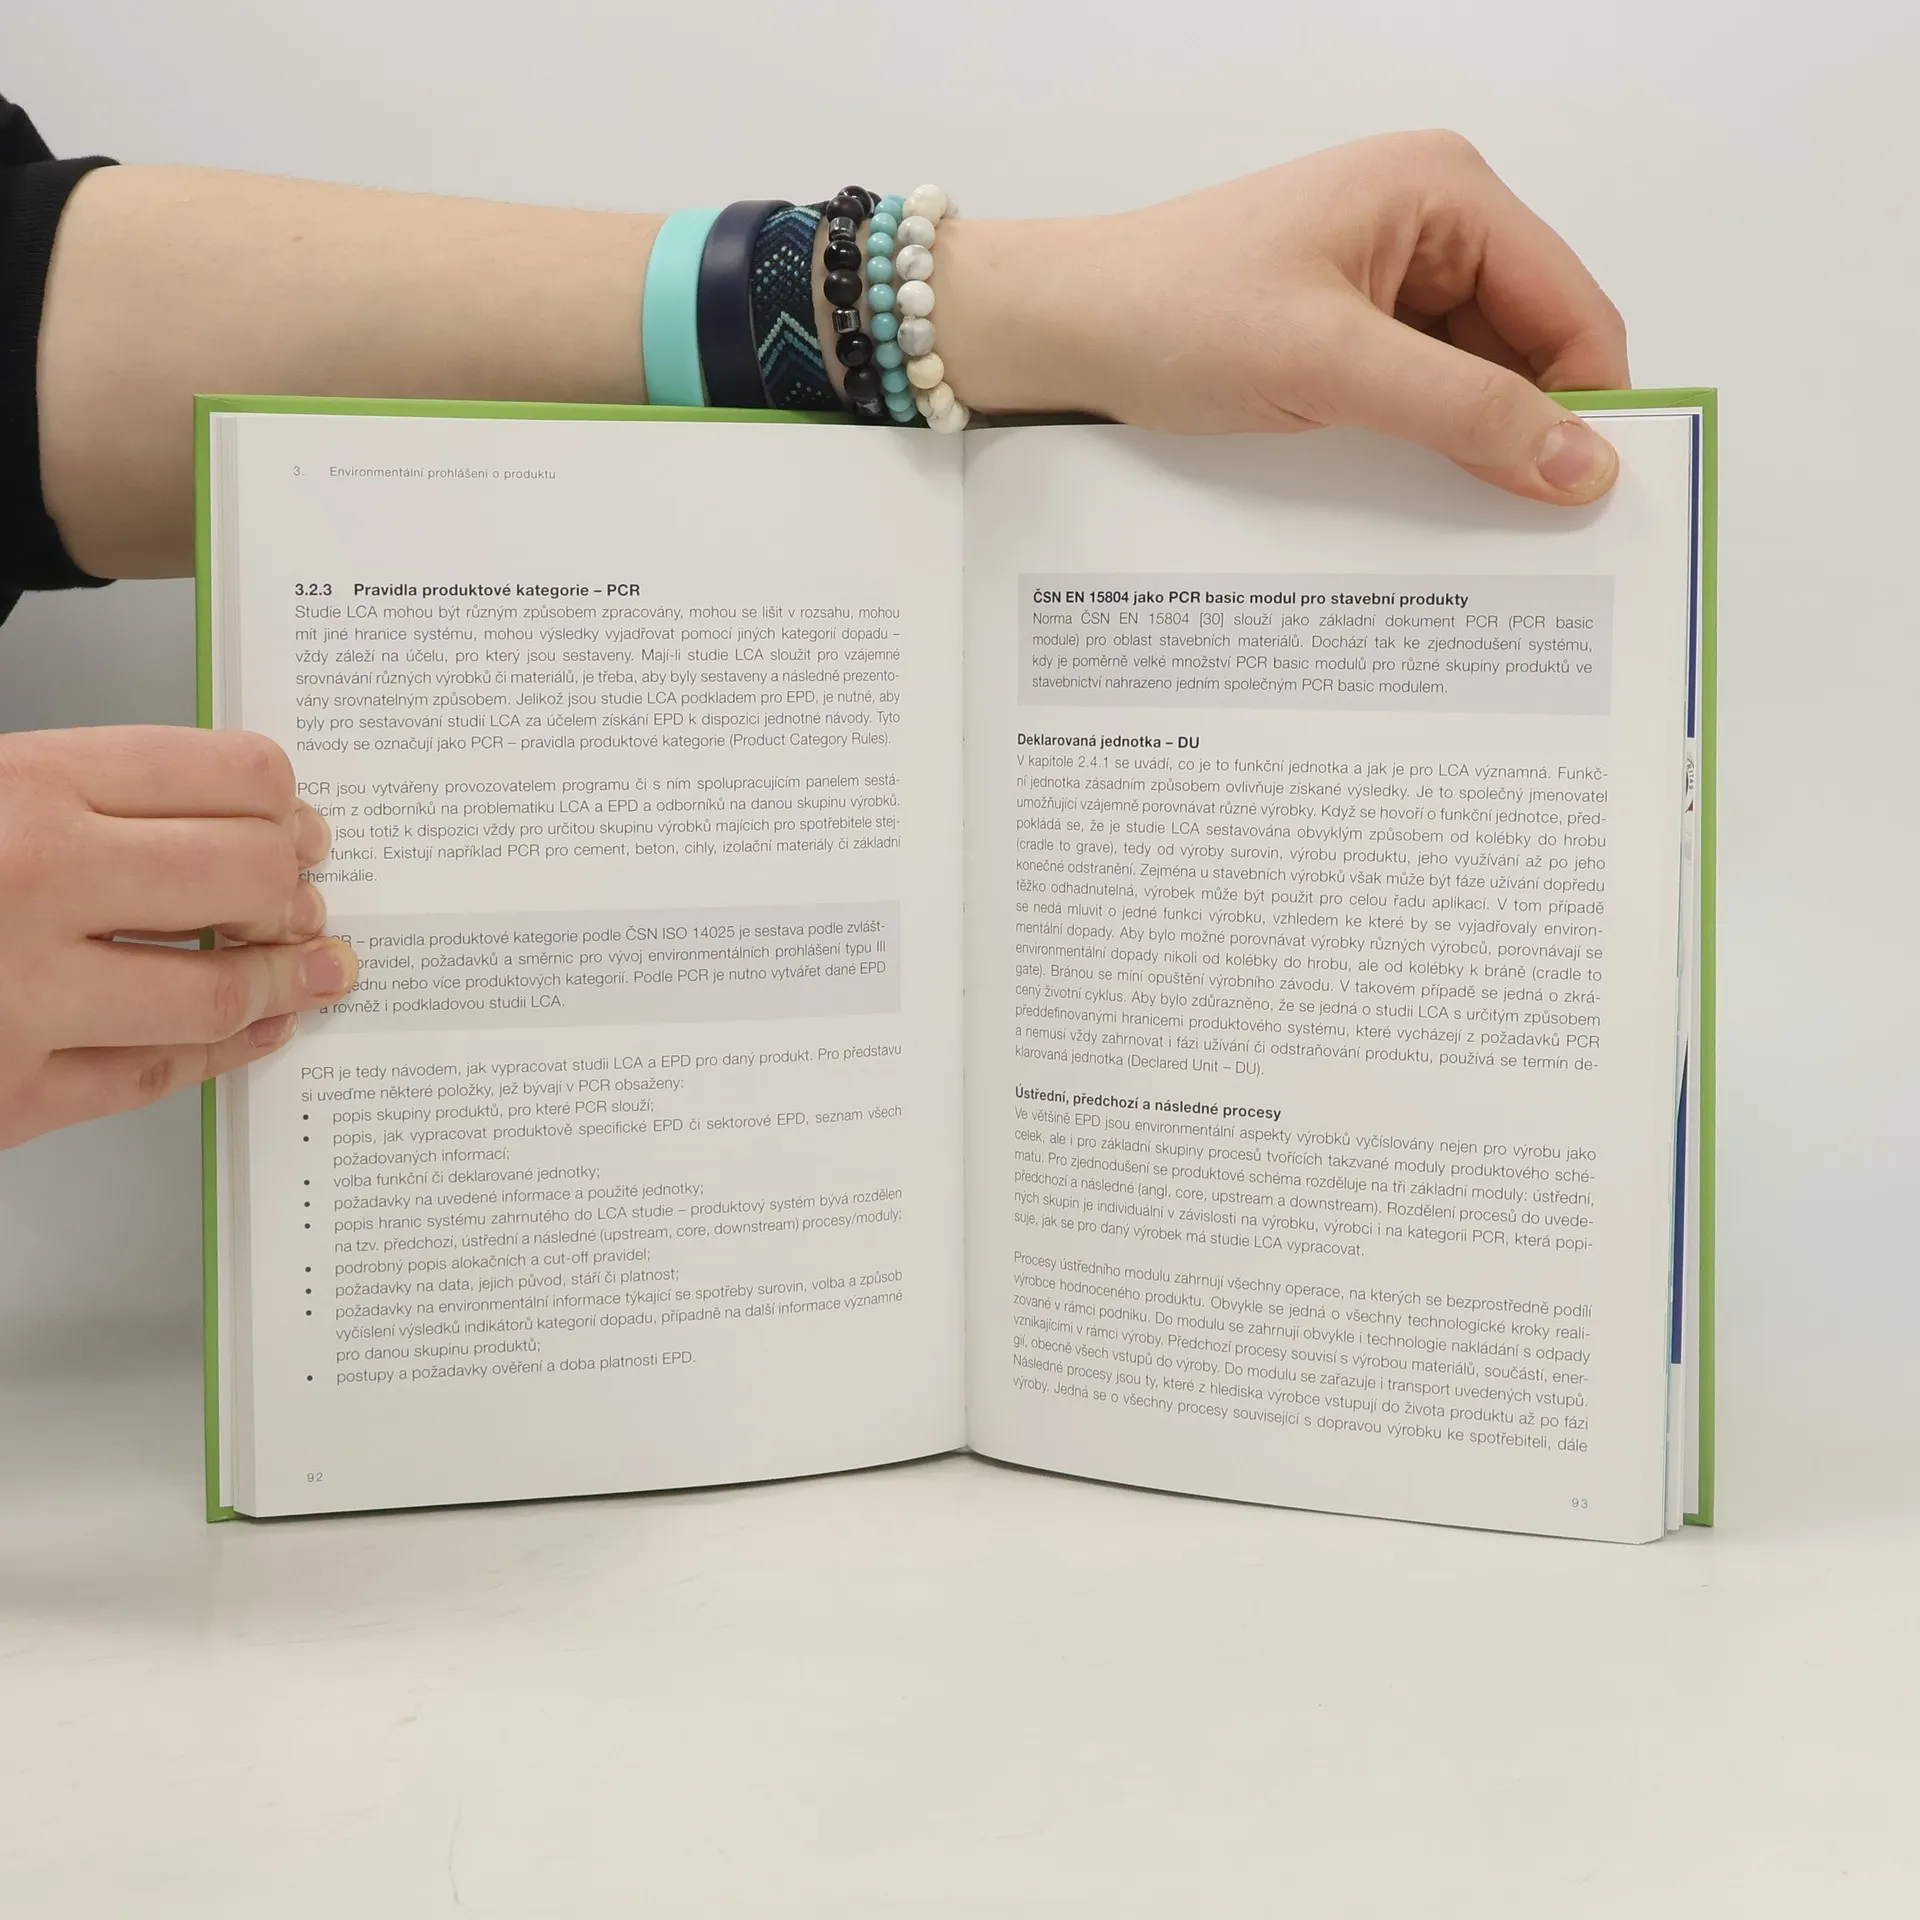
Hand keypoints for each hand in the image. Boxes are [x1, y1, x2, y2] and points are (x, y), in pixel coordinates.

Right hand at [0, 726, 357, 1148]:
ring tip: (315, 969)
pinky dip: (223, 1052)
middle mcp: (31, 884)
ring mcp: (20, 998)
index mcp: (21, 789)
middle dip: (294, 887)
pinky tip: (256, 1030)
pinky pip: (151, 1076)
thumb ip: (72, 795)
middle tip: (307, 896)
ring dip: (285, 980)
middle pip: (245, 875)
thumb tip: (225, 813)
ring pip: (215, 990)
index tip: (299, 820)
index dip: (283, 800)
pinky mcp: (7, 1094)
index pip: (224, 774)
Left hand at [941, 131, 1629, 503]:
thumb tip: (1581, 463)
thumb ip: (1463, 413)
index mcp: (1446, 191)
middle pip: (1532, 347)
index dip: (1589, 406)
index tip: (1589, 503)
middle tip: (1527, 535)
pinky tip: (1411, 495)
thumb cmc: (1173, 312)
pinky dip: (1425, 445)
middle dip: (1528, 432)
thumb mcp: (1331, 366)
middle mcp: (1432, 222)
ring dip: (1471, 446)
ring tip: (1461, 523)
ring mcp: (1391, 276)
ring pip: (1478, 380)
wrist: (1063, 328)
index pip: (1571, 309)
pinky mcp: (1351, 327)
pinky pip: (1422, 393)